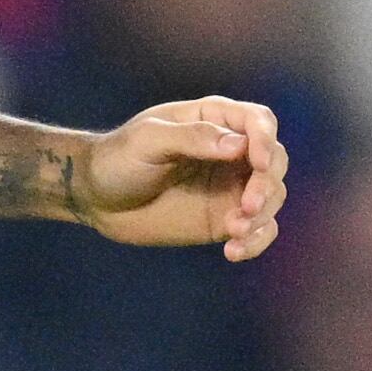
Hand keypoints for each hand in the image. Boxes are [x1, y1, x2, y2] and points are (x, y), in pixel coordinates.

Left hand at [79, 96, 289, 261]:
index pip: (257, 121)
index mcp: (211, 119)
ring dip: (262, 215)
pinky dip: (257, 240)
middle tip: (247, 206)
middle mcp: (230, 151)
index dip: (265, 139)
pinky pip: (260, 228)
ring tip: (233, 232)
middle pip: (274, 160)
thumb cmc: (117, 159)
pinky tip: (233, 251)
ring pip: (273, 196)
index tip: (258, 164)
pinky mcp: (226, 218)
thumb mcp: (147, 141)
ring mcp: (231, 185)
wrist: (97, 199)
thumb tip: (238, 144)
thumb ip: (191, 137)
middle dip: (267, 184)